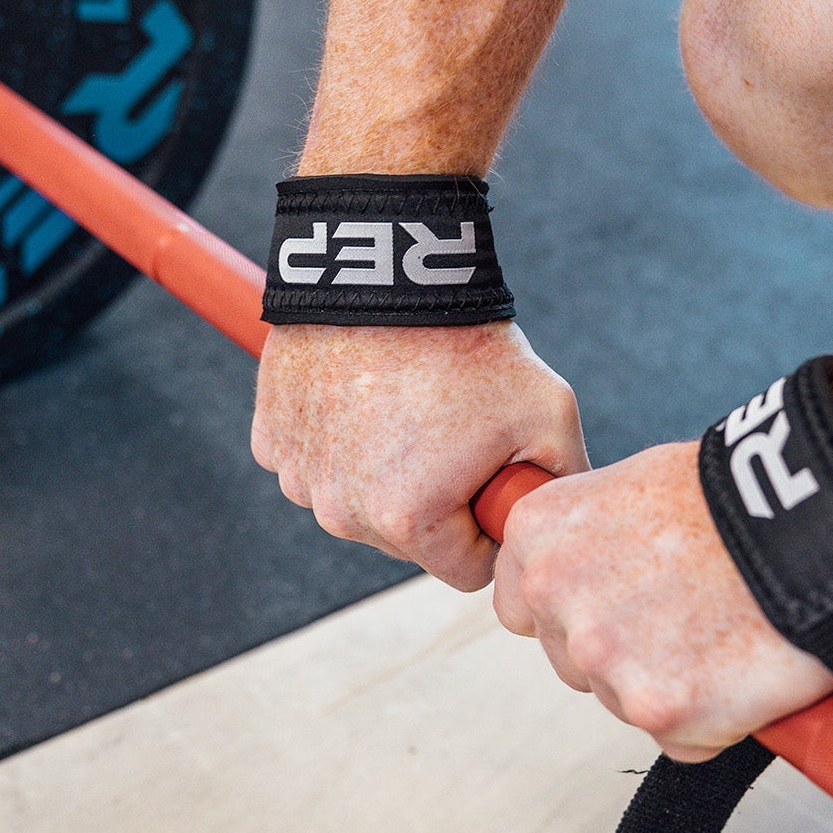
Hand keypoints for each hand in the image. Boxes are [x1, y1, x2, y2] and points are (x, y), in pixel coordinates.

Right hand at [252, 321, 587, 590]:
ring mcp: (298, 475)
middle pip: (408, 539)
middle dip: (436, 498)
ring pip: (360, 501)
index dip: (489, 522)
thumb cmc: (469, 343)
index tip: (493, 471)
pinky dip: (340, 440)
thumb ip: (562, 483)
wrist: (387, 266)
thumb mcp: (549, 414)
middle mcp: (340, 511)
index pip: (465, 567)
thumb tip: (556, 528)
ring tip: (407, 404)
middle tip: (451, 429)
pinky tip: (362, 393)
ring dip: (383, 469)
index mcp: (407, 520)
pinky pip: (318, 463)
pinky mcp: (270, 439)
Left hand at [491, 442, 832, 760]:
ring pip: (624, 700)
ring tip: (724, 629)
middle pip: (574, 660)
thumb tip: (588, 578)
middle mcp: (556, 597)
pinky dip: (717, 718)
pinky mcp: (659, 709)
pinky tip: (745, 666)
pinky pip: (681, 737)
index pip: (525, 607)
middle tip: (691, 611)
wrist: (816, 518)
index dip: (579, 609)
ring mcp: (604, 659)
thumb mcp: (635, 487)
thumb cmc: (741, 495)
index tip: (623, 601)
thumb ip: (591, 540)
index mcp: (538, 534)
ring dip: (670, 684)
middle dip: (625, 650)